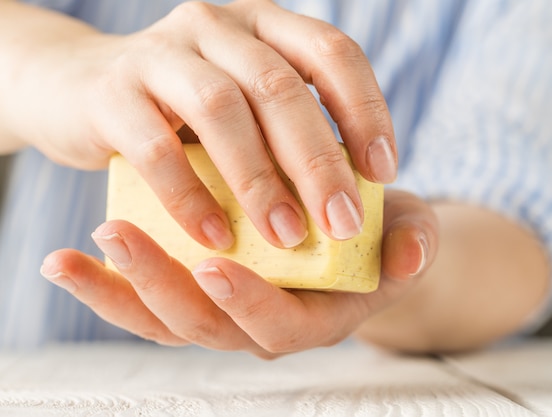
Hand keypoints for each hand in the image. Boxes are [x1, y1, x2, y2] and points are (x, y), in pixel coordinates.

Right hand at [1, 0, 395, 249]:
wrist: (75, 89)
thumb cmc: (181, 111)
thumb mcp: (244, 106)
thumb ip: (290, 132)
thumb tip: (350, 196)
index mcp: (262, 26)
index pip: (332, 52)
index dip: (366, 110)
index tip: (383, 172)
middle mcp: (217, 26)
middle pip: (280, 86)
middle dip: (318, 160)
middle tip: (344, 223)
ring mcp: (161, 53)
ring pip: (223, 110)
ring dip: (260, 181)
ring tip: (289, 238)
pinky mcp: (112, 92)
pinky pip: (158, 147)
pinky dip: (191, 197)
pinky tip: (216, 237)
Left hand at [40, 190, 436, 357]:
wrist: (353, 234)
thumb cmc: (381, 234)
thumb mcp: (412, 231)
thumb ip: (415, 242)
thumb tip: (411, 255)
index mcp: (315, 316)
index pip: (279, 325)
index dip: (249, 302)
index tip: (215, 265)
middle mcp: (262, 322)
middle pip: (206, 325)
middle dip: (161, 287)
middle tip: (117, 237)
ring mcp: (226, 308)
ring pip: (167, 318)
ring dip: (119, 290)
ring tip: (70, 258)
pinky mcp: (201, 286)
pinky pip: (153, 296)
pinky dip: (114, 282)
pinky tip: (79, 255)